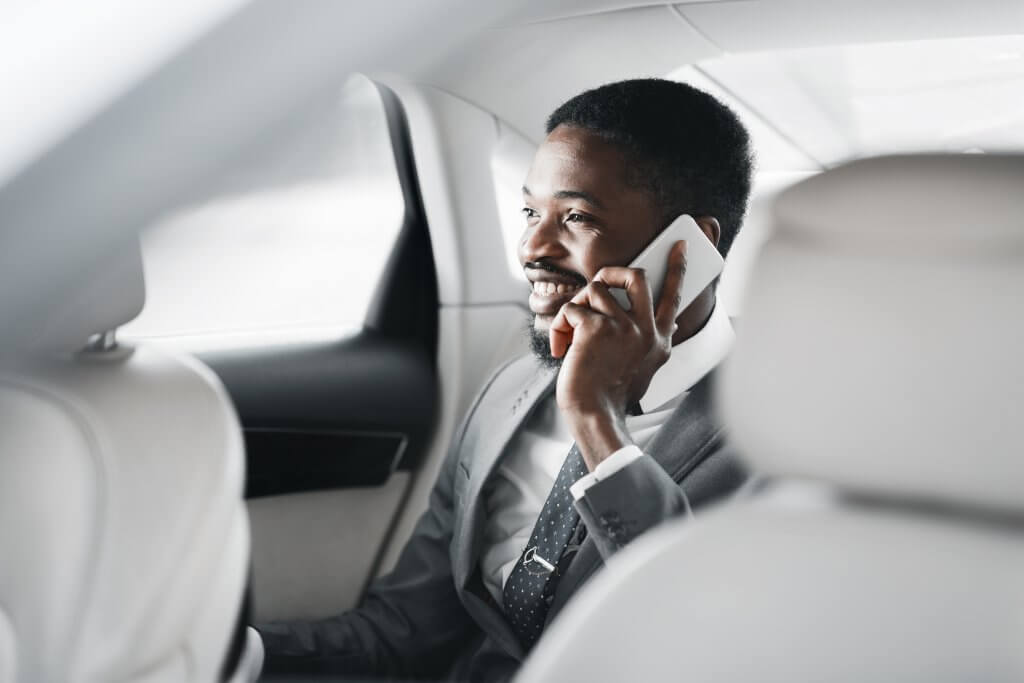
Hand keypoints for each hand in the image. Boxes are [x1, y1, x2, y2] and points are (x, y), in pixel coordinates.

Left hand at [549, 241, 687, 468]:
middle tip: (599, 283)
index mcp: (660, 339)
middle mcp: (646, 330)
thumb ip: (655, 343)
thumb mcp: (647, 368)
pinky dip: (560, 325)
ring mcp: (622, 328)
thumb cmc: (613, 393)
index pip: (673, 295)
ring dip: (576, 308)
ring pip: (595, 290)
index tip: (678, 246)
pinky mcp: (596, 328)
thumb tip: (674, 322)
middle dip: (611, 273)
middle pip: (635, 276)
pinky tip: (561, 346)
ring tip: (570, 333)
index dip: (676, 267)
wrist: (595, 413)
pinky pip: (572, 307)